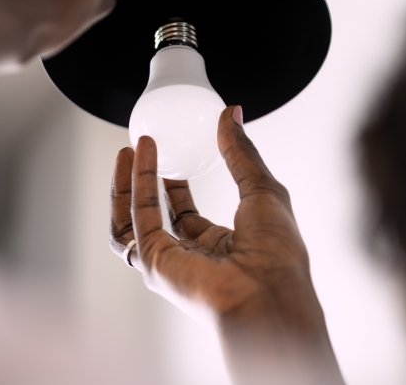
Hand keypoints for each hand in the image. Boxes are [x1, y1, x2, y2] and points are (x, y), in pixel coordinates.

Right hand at [110, 106, 343, 384]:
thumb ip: (241, 152)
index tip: (168, 155)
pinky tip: (141, 156)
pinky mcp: (155, 262)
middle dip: (142, 182)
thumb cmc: (277, 254)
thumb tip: (230, 115)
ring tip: (130, 149)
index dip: (174, 185)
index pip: (187, 215)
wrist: (270, 290)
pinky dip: (136, 184)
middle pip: (154, 217)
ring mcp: (170, 262)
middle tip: (139, 148)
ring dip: (127, 183)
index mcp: (220, 245)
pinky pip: (137, 218)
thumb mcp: (262, 189)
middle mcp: (190, 256)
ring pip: (133, 221)